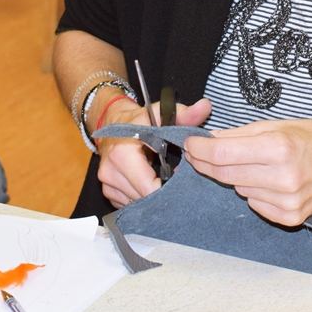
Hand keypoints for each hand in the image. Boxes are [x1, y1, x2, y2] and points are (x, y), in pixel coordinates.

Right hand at [96, 95, 211, 207]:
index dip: (168, 186)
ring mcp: (107, 184)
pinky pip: (129, 203)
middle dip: (161, 192)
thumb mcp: (160, 114)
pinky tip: (147, 183)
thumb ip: (184, 114)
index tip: (177, 176)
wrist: (113, 122)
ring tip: (160, 179)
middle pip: (144, 198)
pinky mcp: (108, 191)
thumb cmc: (137, 120)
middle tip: (172, 180)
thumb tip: (205, 107)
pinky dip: (140, 196)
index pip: (149, 187)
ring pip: (136, 204)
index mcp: (122, 155)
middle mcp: (110, 172)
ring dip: (150, 196)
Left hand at [184, 120, 311, 226]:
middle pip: (225, 174)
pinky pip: (254, 205)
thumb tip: (209, 139)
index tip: (189, 144)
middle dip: (208, 163)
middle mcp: (283, 176)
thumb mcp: (279, 125)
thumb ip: (241, 134)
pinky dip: (254, 193)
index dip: (199, 149)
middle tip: (199, 154)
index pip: (223, 153)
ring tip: (257, 165)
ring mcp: (287, 200)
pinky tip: (269, 182)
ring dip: (237, 177)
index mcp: (279, 147)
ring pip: (239, 190)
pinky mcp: (290, 217)